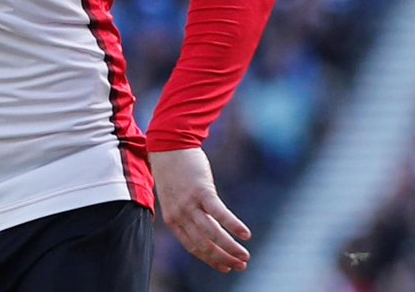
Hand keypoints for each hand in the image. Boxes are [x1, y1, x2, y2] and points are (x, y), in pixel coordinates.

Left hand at [150, 148, 249, 272]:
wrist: (168, 146)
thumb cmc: (174, 172)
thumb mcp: (174, 198)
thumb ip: (185, 215)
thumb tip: (203, 230)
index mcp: (172, 219)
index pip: (193, 247)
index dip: (211, 260)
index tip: (225, 268)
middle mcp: (180, 214)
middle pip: (204, 244)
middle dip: (223, 258)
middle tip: (241, 266)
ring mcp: (189, 203)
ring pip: (212, 233)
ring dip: (231, 248)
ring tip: (245, 256)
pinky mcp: (201, 190)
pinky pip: (219, 213)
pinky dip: (233, 225)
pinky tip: (246, 234)